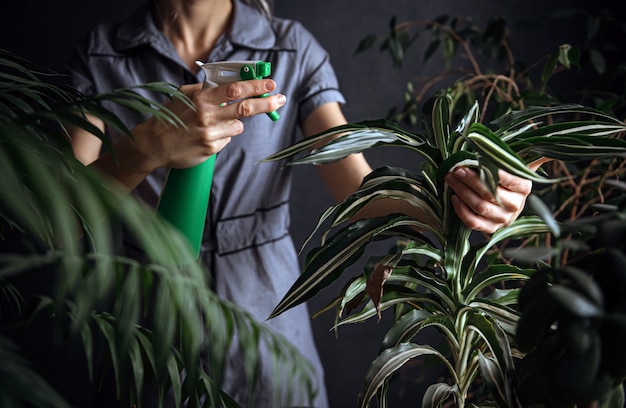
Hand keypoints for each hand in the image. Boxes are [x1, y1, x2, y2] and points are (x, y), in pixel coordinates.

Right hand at [132, 79, 285, 171]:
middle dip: (266, 103)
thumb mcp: (184, 95)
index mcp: (201, 98)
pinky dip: (222, 136)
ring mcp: (210, 133)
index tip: (270, 83)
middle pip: (246, 108)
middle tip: (279, 99)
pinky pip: (227, 139)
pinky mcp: (211, 149)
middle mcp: (207, 115)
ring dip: (234, 123)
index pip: (235, 89)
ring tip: (215, 124)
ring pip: (237, 126)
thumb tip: (231, 82)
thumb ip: (206, 88)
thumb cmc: (170, 116)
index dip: (255, 86)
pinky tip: (206, 135)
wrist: (153, 144)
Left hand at [445, 166, 533, 233]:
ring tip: (451, 179)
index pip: (511, 180)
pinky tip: (453, 198)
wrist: (505, 206)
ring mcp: (503, 219)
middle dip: (471, 180)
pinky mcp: (491, 229)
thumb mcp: (513, 167)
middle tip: (457, 170)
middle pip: (491, 193)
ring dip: (462, 192)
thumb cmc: (505, 181)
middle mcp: (515, 205)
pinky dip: (461, 211)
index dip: (493, 172)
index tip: (476, 161)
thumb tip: (544, 153)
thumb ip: (517, 158)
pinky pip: (474, 222)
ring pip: (480, 207)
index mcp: (524, 188)